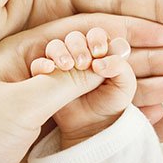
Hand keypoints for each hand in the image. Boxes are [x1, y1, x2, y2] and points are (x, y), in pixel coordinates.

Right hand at [31, 27, 134, 148]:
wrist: (93, 128)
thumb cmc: (111, 105)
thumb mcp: (125, 87)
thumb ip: (121, 68)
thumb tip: (102, 60)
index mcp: (100, 51)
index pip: (95, 34)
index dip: (96, 38)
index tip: (99, 51)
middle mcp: (80, 53)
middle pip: (74, 37)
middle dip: (78, 46)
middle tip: (84, 63)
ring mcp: (62, 64)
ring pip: (55, 46)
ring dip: (60, 52)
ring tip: (67, 66)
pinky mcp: (46, 77)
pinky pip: (38, 64)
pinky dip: (41, 64)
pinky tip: (48, 69)